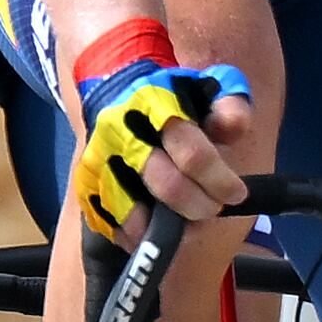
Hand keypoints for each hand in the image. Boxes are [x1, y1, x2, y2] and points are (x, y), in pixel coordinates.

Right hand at [67, 58, 255, 243]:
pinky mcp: (84, 183)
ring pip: (134, 213)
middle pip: (167, 186)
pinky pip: (110, 224)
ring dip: (167, 227)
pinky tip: (155, 231)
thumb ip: (228, 106)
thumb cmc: (169, 95)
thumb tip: (233, 129)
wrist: (111, 85)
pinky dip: (135, 236)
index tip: (237, 194)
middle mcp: (121, 134)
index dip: (220, 180)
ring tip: (185, 224)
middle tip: (212, 208)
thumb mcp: (205, 88)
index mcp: (155, 107)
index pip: (193, 154)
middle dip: (199, 205)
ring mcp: (98, 162)